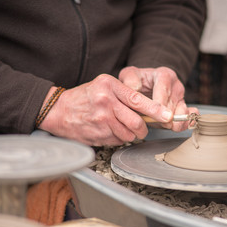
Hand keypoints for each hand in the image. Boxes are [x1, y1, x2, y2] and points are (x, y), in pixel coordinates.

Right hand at [38, 74, 172, 145]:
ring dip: (130, 134)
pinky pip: (117, 140)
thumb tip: (149, 108)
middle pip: (136, 122)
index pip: (137, 99)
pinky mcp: (98, 135)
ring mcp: (101, 120)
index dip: (155, 109)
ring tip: (121, 127)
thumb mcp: (104, 86)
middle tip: (144, 129)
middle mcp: (106, 103)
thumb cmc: (85, 97)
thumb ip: (124, 94)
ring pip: (128, 134)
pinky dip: (118, 138)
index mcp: (109, 87)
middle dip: (144, 129)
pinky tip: (109, 130)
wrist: (58, 111)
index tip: (168, 115)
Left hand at [119, 66, 198, 131]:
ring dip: (174, 120)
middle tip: (155, 122)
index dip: (158, 102)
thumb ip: (130, 80)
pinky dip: (186, 122)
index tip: (152, 112)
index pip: (164, 88)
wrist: (145, 88)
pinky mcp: (185, 108)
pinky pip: (191, 115)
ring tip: (165, 125)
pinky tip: (177, 127)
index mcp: (164, 75)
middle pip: (173, 102)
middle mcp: (176, 85)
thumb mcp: (129, 76)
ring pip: (182, 110)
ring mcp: (181, 97)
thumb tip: (135, 88)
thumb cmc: (137, 82)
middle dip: (164, 114)